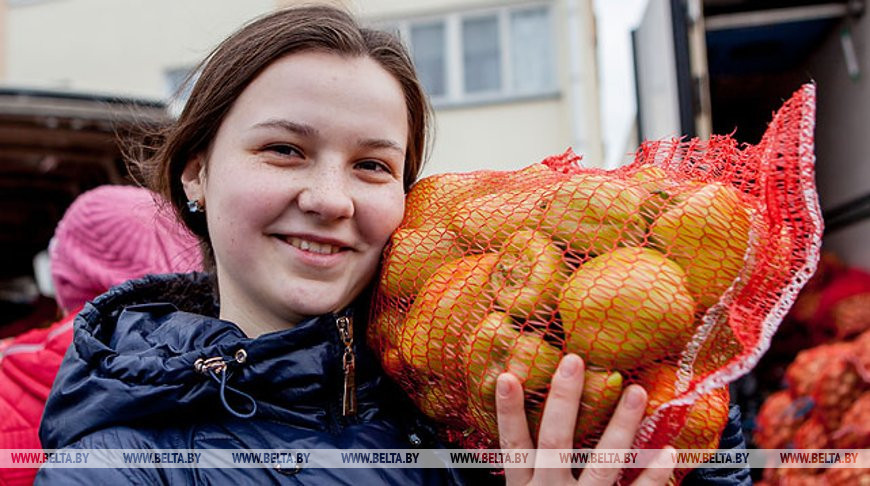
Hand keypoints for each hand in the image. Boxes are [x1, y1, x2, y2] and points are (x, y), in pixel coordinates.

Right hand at [495, 353, 673, 484]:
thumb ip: (523, 476)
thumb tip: (515, 438)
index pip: (513, 446)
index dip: (509, 412)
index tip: (508, 375)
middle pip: (555, 442)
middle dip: (564, 400)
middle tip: (574, 360)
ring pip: (602, 464)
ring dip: (620, 426)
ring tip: (635, 391)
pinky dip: (653, 477)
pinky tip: (668, 451)